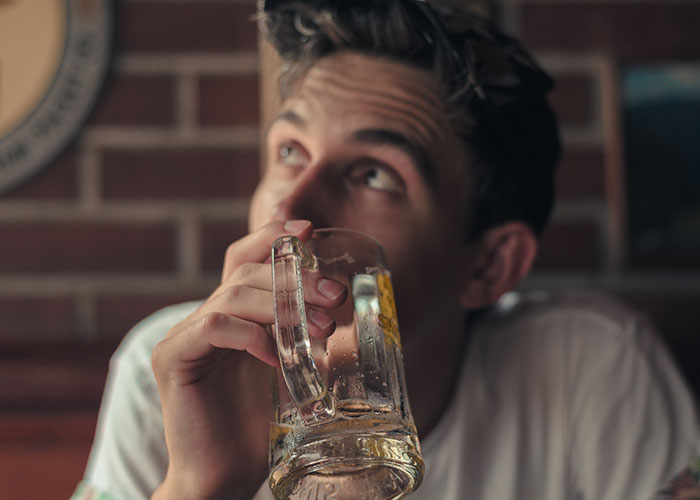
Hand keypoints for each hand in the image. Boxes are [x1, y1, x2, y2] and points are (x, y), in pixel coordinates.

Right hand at [151, 220, 346, 499]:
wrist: (223, 476)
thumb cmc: (257, 427)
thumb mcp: (287, 370)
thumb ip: (297, 335)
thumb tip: (338, 305)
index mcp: (231, 315)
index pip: (245, 258)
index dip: (272, 236)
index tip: (309, 229)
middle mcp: (205, 318)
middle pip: (244, 271)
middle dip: (294, 276)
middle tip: (334, 294)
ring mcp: (184, 336)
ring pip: (232, 294)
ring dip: (281, 304)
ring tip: (319, 327)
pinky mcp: (173, 358)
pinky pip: (214, 326)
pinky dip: (250, 334)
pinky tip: (275, 357)